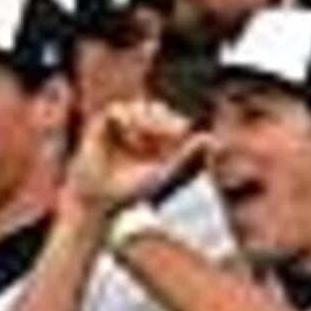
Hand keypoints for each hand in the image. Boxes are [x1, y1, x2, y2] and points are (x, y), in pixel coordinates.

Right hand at [72, 99, 200, 215]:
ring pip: (137, 108)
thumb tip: (211, 138)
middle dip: (163, 118)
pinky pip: (116, 111)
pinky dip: (128, 121)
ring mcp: (116, 127)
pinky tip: (134, 137)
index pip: (166, 120)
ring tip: (152, 134)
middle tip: (173, 129)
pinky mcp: (99, 126)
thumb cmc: (129, 192)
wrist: (98, 201)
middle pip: (153, 110)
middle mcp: (132, 130)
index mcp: (149, 139)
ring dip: (147, 119)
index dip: (174, 122)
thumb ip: (186, 157)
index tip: (182, 131)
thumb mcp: (164, 173)